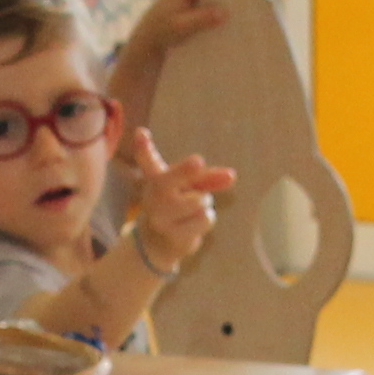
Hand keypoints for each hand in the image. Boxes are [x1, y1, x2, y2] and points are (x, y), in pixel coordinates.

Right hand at [122, 127, 237, 275]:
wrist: (161, 242)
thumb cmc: (179, 204)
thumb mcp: (191, 185)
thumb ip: (208, 176)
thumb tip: (231, 176)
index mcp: (156, 178)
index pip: (147, 160)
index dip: (144, 146)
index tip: (142, 132)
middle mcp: (153, 195)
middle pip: (175, 177)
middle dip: (188, 171)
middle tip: (198, 163)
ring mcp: (161, 217)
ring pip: (198, 200)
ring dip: (205, 203)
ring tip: (193, 209)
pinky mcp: (173, 235)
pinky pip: (205, 218)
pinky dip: (207, 219)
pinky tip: (194, 224)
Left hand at [123, 0, 244, 58]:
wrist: (147, 43)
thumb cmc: (160, 33)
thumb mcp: (179, 28)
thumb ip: (200, 19)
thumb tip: (224, 13)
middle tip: (246, 2)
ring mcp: (193, 0)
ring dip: (227, 4)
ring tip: (243, 15)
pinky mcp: (196, 11)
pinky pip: (212, 8)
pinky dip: (221, 14)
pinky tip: (232, 26)